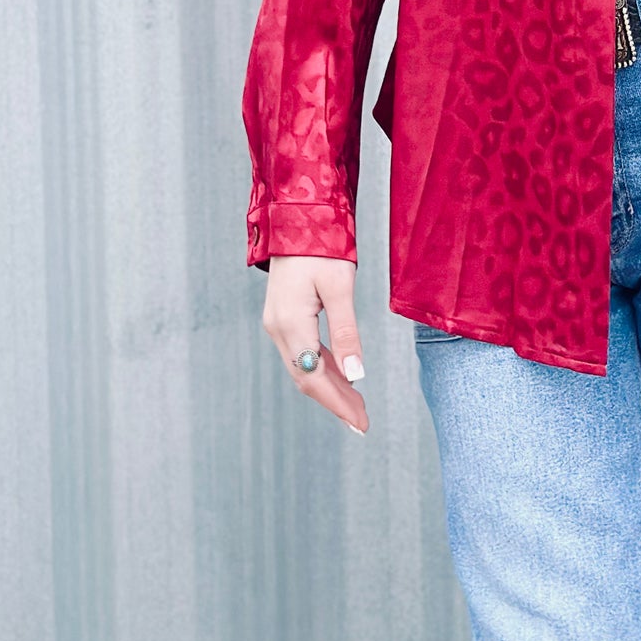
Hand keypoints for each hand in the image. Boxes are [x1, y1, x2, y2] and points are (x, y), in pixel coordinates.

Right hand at [262, 256, 369, 434]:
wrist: (297, 218)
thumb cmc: (322, 247)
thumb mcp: (340, 287)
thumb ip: (347, 332)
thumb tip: (357, 375)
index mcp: (290, 323)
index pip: (315, 377)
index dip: (338, 403)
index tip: (361, 423)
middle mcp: (278, 329)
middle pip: (307, 377)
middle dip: (336, 401)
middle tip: (363, 422)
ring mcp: (278, 324)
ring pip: (304, 367)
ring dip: (331, 387)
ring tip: (357, 406)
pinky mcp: (283, 318)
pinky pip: (303, 352)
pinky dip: (324, 368)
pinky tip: (343, 377)